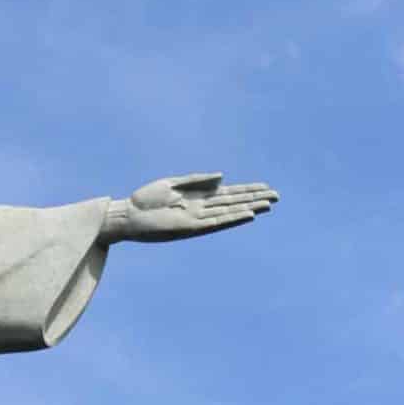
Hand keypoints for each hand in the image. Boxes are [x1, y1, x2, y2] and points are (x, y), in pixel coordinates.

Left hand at [103, 173, 278, 244]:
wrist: (127, 214)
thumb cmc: (146, 199)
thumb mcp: (173, 183)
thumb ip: (198, 180)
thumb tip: (223, 177)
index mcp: (197, 197)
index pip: (229, 193)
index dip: (248, 191)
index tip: (266, 188)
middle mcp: (201, 209)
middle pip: (234, 203)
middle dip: (254, 199)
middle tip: (277, 197)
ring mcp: (197, 219)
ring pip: (228, 213)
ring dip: (248, 209)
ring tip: (267, 206)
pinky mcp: (189, 228)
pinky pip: (215, 223)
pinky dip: (231, 218)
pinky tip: (246, 214)